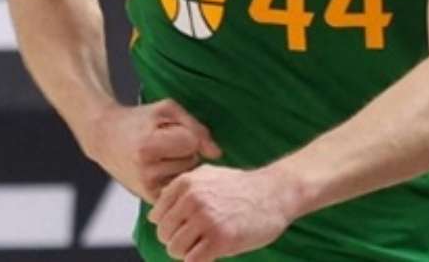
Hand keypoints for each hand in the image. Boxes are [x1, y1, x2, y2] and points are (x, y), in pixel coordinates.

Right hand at [86, 99, 220, 203]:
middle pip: (192, 160)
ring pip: (188, 175)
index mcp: (147, 147)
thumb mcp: (167, 110)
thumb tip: (217, 154)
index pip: (192, 142)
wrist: (106, 137)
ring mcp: (146, 188)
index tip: (169, 129)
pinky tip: (161, 167)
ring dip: (180, 163)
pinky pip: (180, 186)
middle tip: (162, 142)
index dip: (186, 132)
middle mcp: (145, 172)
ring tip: (160, 154)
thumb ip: (196, 127)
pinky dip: (176, 176)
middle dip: (184, 149)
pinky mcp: (148, 198)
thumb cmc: (140, 119)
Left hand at [149, 165, 297, 261]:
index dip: (170, 225)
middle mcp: (192, 199)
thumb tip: (154, 213)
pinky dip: (200, 260)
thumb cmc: (241, 187)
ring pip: (174, 249)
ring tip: (204, 246)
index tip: (187, 226)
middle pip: (163, 234)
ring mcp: (206, 219)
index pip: (157, 216)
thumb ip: (179, 190)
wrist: (274, 193)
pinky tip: (213, 251)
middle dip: (177, 240)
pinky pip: (192, 260)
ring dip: (187, 252)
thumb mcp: (207, 176)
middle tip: (197, 239)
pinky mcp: (220, 239)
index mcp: (186, 183)